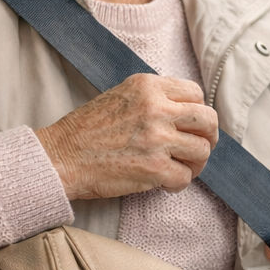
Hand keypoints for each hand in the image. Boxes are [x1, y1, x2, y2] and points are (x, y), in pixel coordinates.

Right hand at [34, 73, 217, 199]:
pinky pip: (185, 177)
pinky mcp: (154, 168)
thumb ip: (152, 98)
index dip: (197, 112)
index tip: (190, 125)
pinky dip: (178, 183)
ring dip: (194, 163)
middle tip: (197, 148)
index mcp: (147, 86)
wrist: (62, 157)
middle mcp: (156, 108)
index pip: (195, 93)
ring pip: (202, 151)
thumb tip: (185, 113)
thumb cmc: (86, 130)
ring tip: (179, 168)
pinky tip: (164, 183)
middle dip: (208, 137)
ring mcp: (157, 139)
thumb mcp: (120, 95)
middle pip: (208, 120)